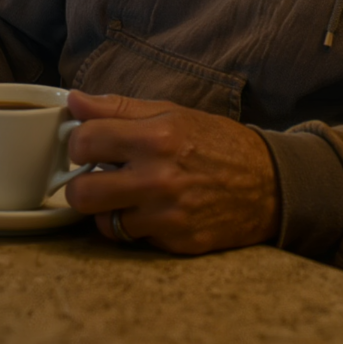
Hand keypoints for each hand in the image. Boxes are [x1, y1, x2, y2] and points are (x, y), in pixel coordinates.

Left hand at [63, 91, 279, 253]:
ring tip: (125, 194)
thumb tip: (75, 100)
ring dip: (107, 209)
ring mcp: (167, 215)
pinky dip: (134, 226)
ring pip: (102, 222)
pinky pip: (132, 239)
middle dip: (81, 184)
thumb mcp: (171, 112)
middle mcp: (159, 178)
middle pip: (82, 193)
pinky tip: (150, 209)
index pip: (85, 141)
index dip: (78, 142)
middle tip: (96, 175)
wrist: (268, 183)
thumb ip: (118, 108)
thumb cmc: (216, 142)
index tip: (88, 145)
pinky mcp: (176, 242)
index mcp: (156, 137)